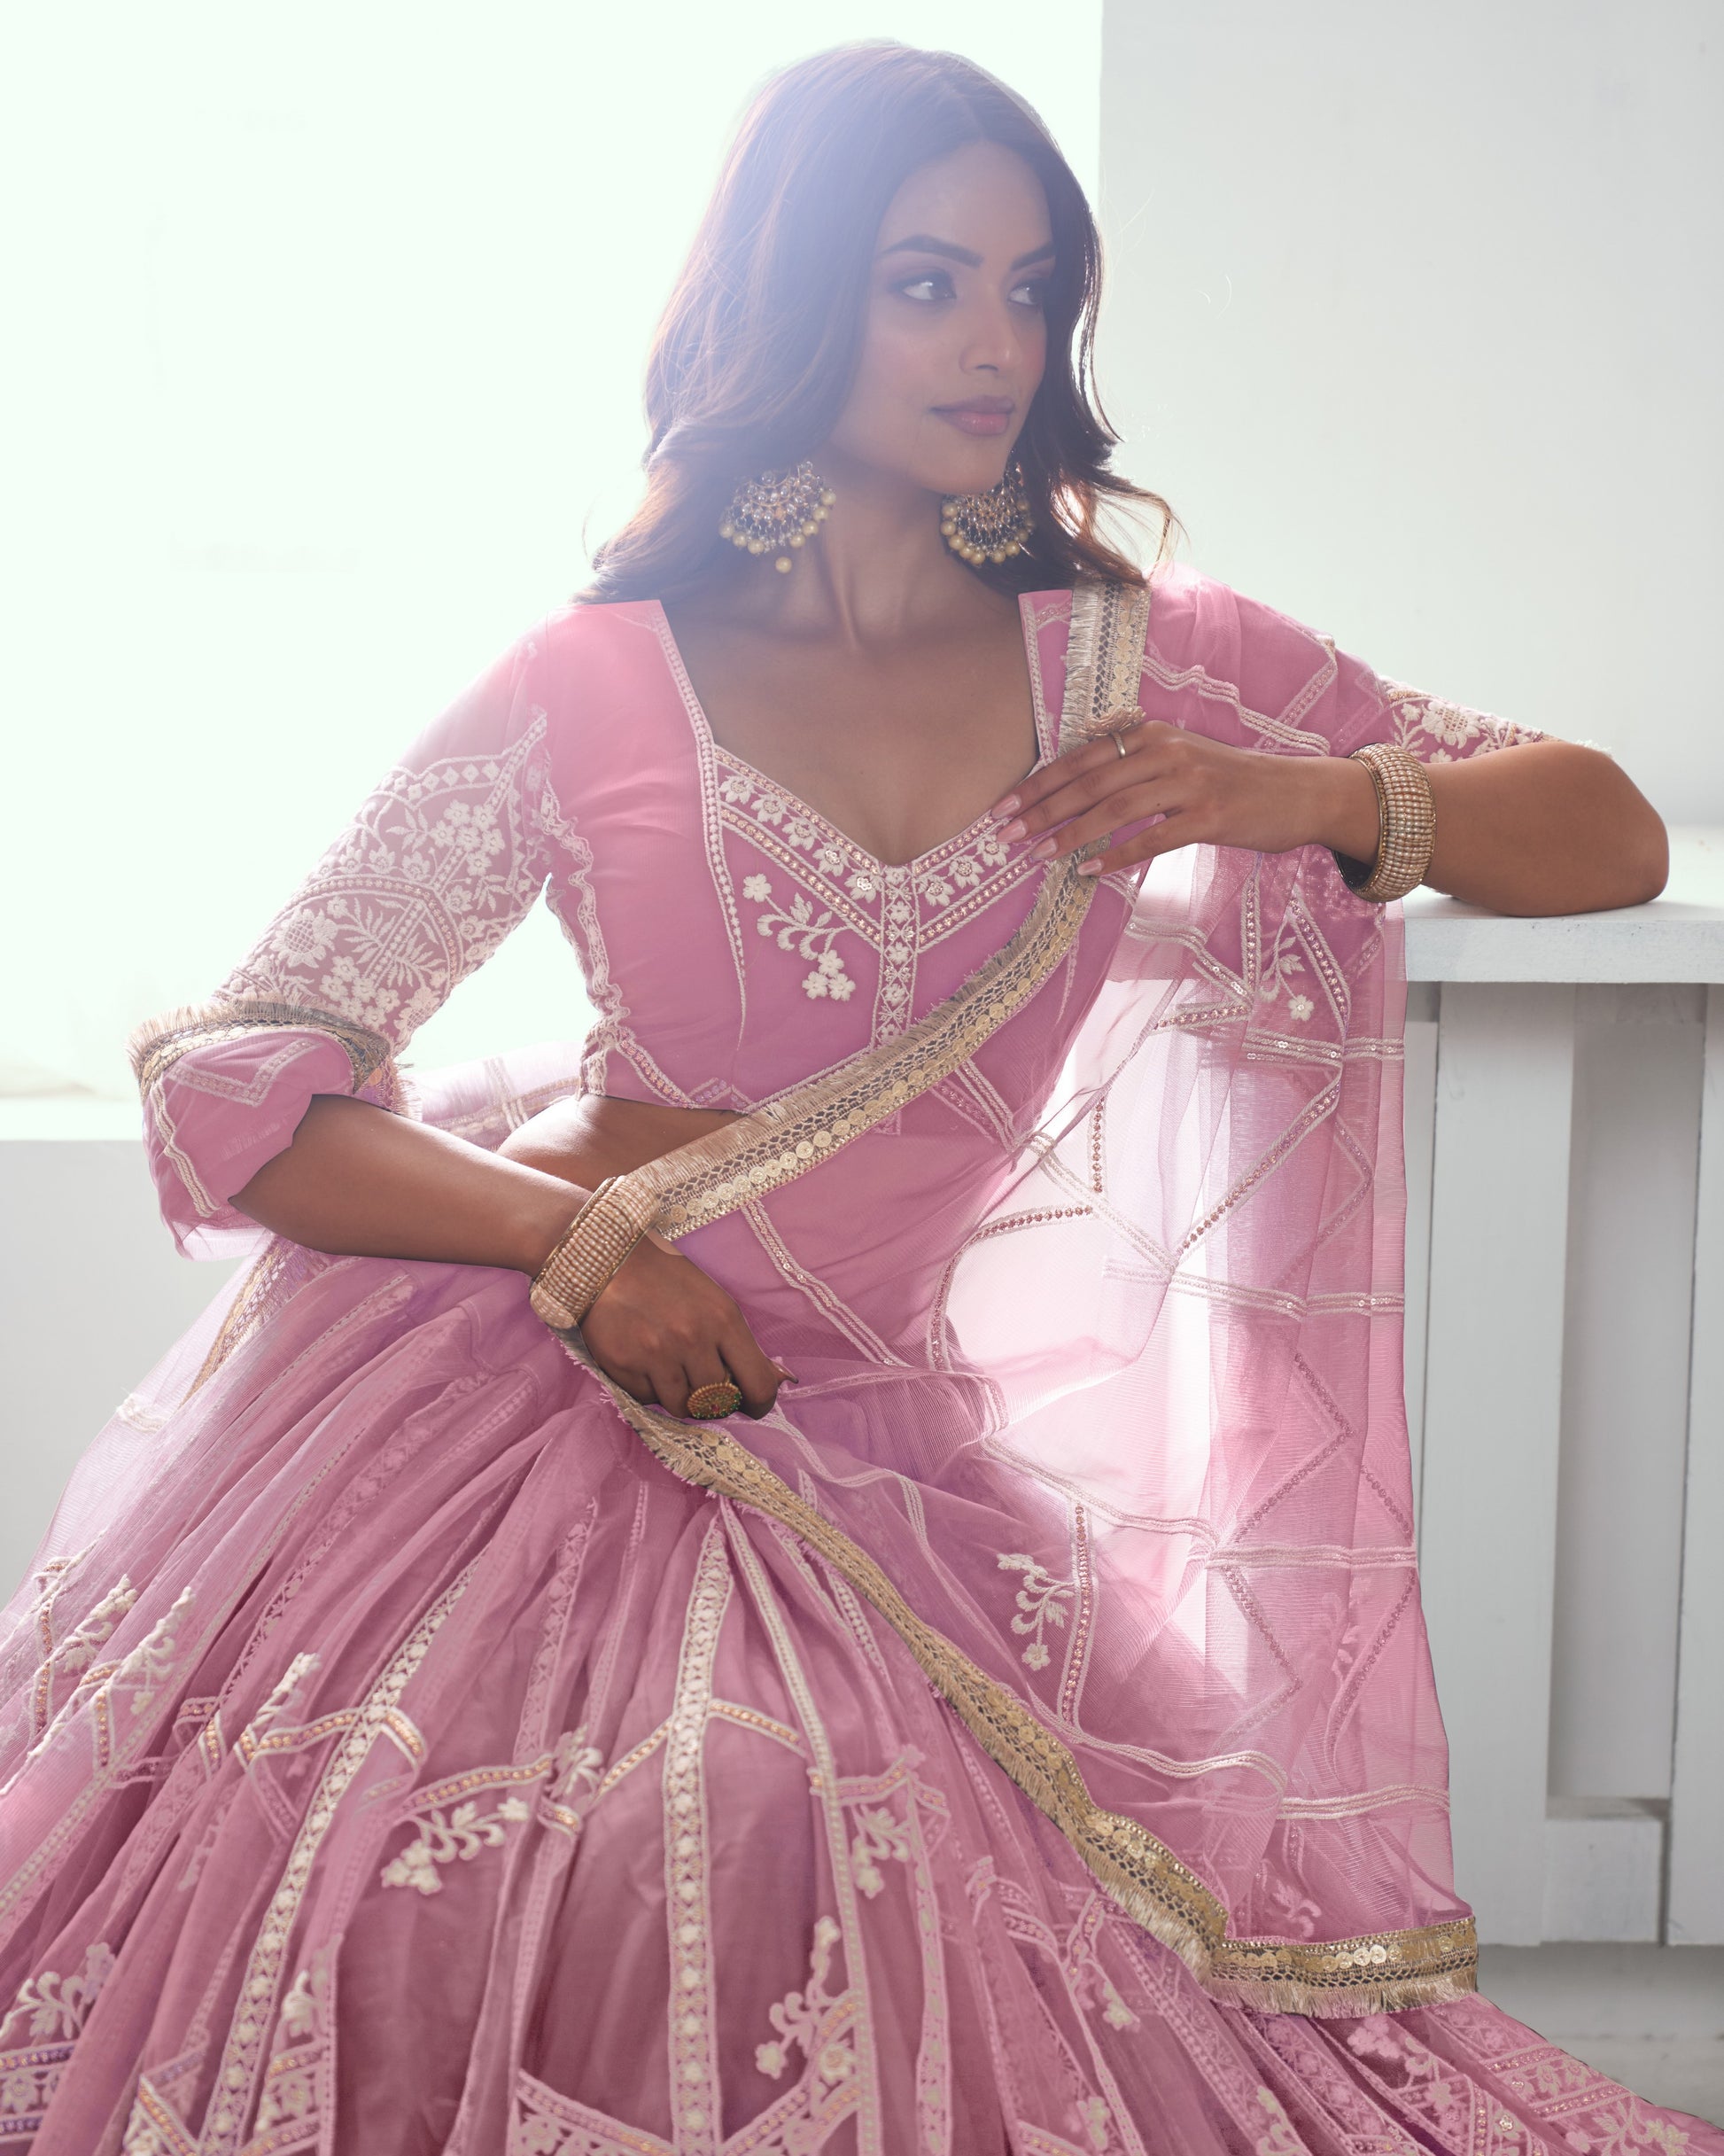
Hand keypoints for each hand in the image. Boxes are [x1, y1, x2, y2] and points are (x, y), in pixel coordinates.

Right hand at [579, 1228, 790, 1420]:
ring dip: (681, 1397)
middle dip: (714, 1399)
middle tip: (702, 1382)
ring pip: (682, 1407)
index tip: (752, 1406)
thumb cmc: (668, 1278)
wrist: (607, 1258)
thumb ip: (743, 1346)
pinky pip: (647, 1399)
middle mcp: (692, 1338)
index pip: (758, 1385)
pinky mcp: (624, 1364)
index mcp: (724, 1319)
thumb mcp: (715, 1303)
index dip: (759, 1404)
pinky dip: (650, 1389)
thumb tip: (782, 1380)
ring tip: (672, 1371)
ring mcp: (656, 1354)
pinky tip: (644, 1362)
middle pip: (718, 1402)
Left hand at [991, 723, 1381, 879]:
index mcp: (1151, 733)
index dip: (1037, 783)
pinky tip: (1087, 872)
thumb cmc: (1229, 782)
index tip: (1001, 807)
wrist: (1297, 793)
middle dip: (1041, 810)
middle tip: (1005, 836)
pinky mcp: (1209, 817)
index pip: (1080, 757)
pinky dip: (1115, 856)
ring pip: (1114, 809)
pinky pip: (1151, 838)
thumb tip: (1074, 789)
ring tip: (1038, 856)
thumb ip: (1131, 767)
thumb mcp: (1177, 759)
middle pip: (1089, 783)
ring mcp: (1188, 783)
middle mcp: (1166, 751)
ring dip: (1070, 834)